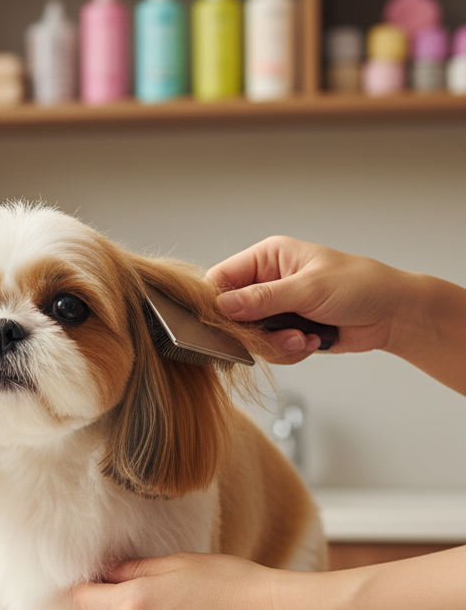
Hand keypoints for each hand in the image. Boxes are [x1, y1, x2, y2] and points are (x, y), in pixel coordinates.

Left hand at [71, 553, 288, 609]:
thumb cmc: (227, 581)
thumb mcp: (175, 562)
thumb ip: (134, 569)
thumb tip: (107, 571)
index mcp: (134, 604)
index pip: (84, 601)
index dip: (82, 588)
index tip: (88, 578)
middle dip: (97, 606)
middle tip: (112, 586)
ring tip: (141, 602)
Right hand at [206, 236, 405, 363]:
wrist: (393, 314)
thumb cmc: (360, 286)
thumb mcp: (308, 289)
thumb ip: (262, 299)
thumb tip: (222, 306)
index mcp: (267, 258)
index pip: (221, 278)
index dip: (216, 302)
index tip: (221, 323)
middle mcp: (266, 282)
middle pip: (231, 314)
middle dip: (256, 331)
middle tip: (284, 333)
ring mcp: (275, 309)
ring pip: (250, 337)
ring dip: (277, 344)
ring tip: (306, 337)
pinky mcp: (285, 331)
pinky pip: (269, 349)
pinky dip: (290, 351)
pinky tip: (313, 340)